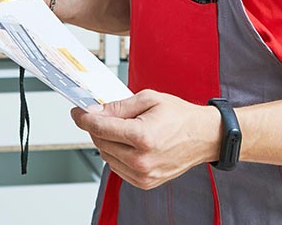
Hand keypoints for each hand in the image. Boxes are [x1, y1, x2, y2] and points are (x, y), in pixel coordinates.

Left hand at [71, 89, 221, 189]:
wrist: (203, 136)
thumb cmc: (181, 117)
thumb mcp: (149, 99)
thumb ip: (119, 106)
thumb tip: (96, 110)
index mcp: (142, 137)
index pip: (100, 128)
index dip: (84, 118)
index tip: (77, 112)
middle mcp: (141, 160)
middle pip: (100, 142)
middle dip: (97, 127)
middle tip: (102, 114)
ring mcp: (143, 174)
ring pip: (106, 156)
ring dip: (106, 141)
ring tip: (122, 128)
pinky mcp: (145, 182)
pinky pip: (118, 168)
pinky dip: (117, 154)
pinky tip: (128, 143)